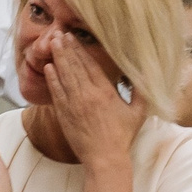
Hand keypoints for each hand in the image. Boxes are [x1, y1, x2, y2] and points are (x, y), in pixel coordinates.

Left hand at [41, 29, 143, 163]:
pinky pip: (57, 93)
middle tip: (58, 33)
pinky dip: (52, 80)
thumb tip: (144, 74)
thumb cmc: (122, 136)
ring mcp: (74, 105)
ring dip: (58, 59)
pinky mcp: (65, 115)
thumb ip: (140, 92)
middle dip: (65, 49)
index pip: (90, 65)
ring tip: (52, 43)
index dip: (80, 50)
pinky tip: (48, 68)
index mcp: (105, 92)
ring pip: (64, 77)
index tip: (73, 37)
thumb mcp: (138, 113)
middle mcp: (87, 96)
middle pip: (74, 67)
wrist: (104, 159)